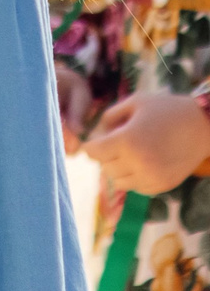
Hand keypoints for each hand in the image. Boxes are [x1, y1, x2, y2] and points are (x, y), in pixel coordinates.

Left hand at [82, 92, 209, 196]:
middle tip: (116, 145)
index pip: (93, 152)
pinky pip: (136, 188)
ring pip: (118, 181)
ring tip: (129, 155)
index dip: (92, 145)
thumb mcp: (135, 102)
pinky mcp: (164, 185)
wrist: (205, 125)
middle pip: (104, 167)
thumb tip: (96, 134)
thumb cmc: (168, 109)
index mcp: (128, 141)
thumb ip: (110, 116)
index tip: (98, 140)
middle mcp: (139, 163)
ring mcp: (152, 177)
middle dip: (106, 156)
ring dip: (118, 169)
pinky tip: (143, 164)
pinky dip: (134, 178)